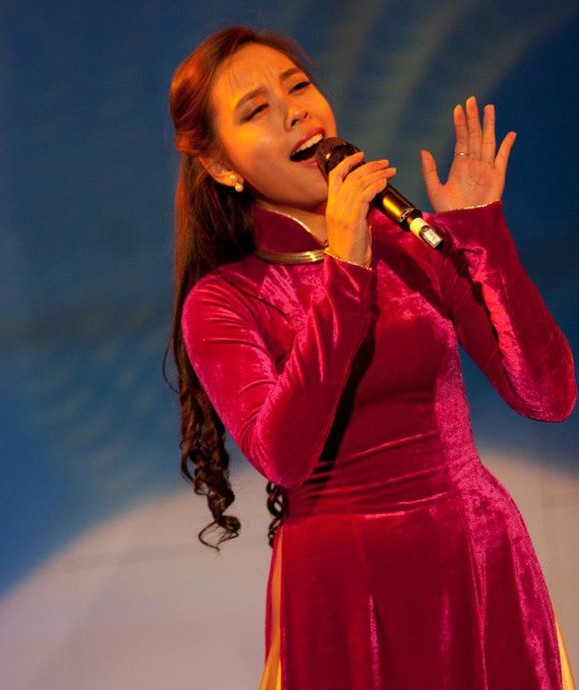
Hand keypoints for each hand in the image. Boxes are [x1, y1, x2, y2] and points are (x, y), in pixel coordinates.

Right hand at [325, 151, 395, 264]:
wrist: (347, 265)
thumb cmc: (352, 247)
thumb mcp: (353, 223)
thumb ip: (359, 207)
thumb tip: (372, 194)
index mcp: (331, 205)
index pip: (335, 175)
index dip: (348, 162)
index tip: (361, 155)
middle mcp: (334, 206)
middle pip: (351, 176)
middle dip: (370, 166)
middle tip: (385, 162)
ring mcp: (342, 213)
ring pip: (359, 184)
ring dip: (377, 174)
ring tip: (390, 170)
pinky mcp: (353, 220)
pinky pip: (365, 196)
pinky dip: (375, 186)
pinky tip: (384, 183)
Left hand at [420, 96, 515, 212]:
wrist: (463, 225)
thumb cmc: (448, 211)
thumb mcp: (434, 189)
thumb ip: (430, 170)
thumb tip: (424, 150)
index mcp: (459, 166)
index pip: (460, 140)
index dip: (459, 124)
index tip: (457, 108)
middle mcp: (473, 164)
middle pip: (474, 136)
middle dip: (473, 118)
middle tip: (471, 100)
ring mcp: (486, 169)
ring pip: (488, 141)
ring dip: (489, 125)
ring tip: (489, 108)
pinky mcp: (497, 177)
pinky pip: (503, 158)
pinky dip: (507, 146)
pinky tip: (510, 134)